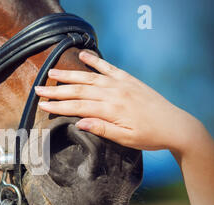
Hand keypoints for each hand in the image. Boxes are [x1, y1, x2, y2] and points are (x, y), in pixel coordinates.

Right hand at [35, 50, 201, 156]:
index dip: (58, 105)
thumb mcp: (125, 139)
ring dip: (69, 74)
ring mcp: (121, 84)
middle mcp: (114, 93)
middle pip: (79, 89)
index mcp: (111, 109)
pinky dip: (95, 61)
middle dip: (57, 89)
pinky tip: (83, 55)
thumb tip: (79, 122)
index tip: (42, 104)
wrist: (175, 125)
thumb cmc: (150, 136)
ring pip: (89, 77)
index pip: (78, 106)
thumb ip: (102, 129)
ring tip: (52, 72)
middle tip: (38, 89)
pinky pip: (108, 67)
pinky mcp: (128, 80)